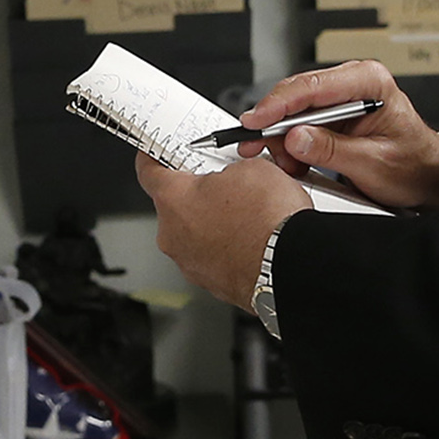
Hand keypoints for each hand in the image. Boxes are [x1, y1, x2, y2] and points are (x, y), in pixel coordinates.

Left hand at [139, 151, 308, 311]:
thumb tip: (234, 175)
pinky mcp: (211, 283)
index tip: (157, 155)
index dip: (153, 158)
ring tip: (247, 216)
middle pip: (176, 206)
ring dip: (214, 223)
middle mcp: (174, 235)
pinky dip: (227, 247)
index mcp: (173, 199)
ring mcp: (190, 263)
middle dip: (199, 195)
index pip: (147, 171)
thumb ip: (228, 169)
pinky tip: (252, 239)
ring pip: (194, 234)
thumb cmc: (269, 220)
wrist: (291, 264)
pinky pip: (212, 257)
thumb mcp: (251, 167)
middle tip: (226, 187)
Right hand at [235, 61, 438, 211]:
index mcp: (370, 82)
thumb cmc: (414, 166)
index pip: (314, 87)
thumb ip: (332, 150)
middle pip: (297, 95)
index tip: (256, 121)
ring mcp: (342, 98)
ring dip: (282, 138)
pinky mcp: (334, 115)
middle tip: (253, 145)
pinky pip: (301, 123)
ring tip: (285, 164)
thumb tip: (295, 138)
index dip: (279, 104)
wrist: (428, 178)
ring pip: (294, 110)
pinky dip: (291, 144)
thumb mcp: (372, 163)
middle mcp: (354, 83)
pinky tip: (294, 162)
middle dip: (273, 124)